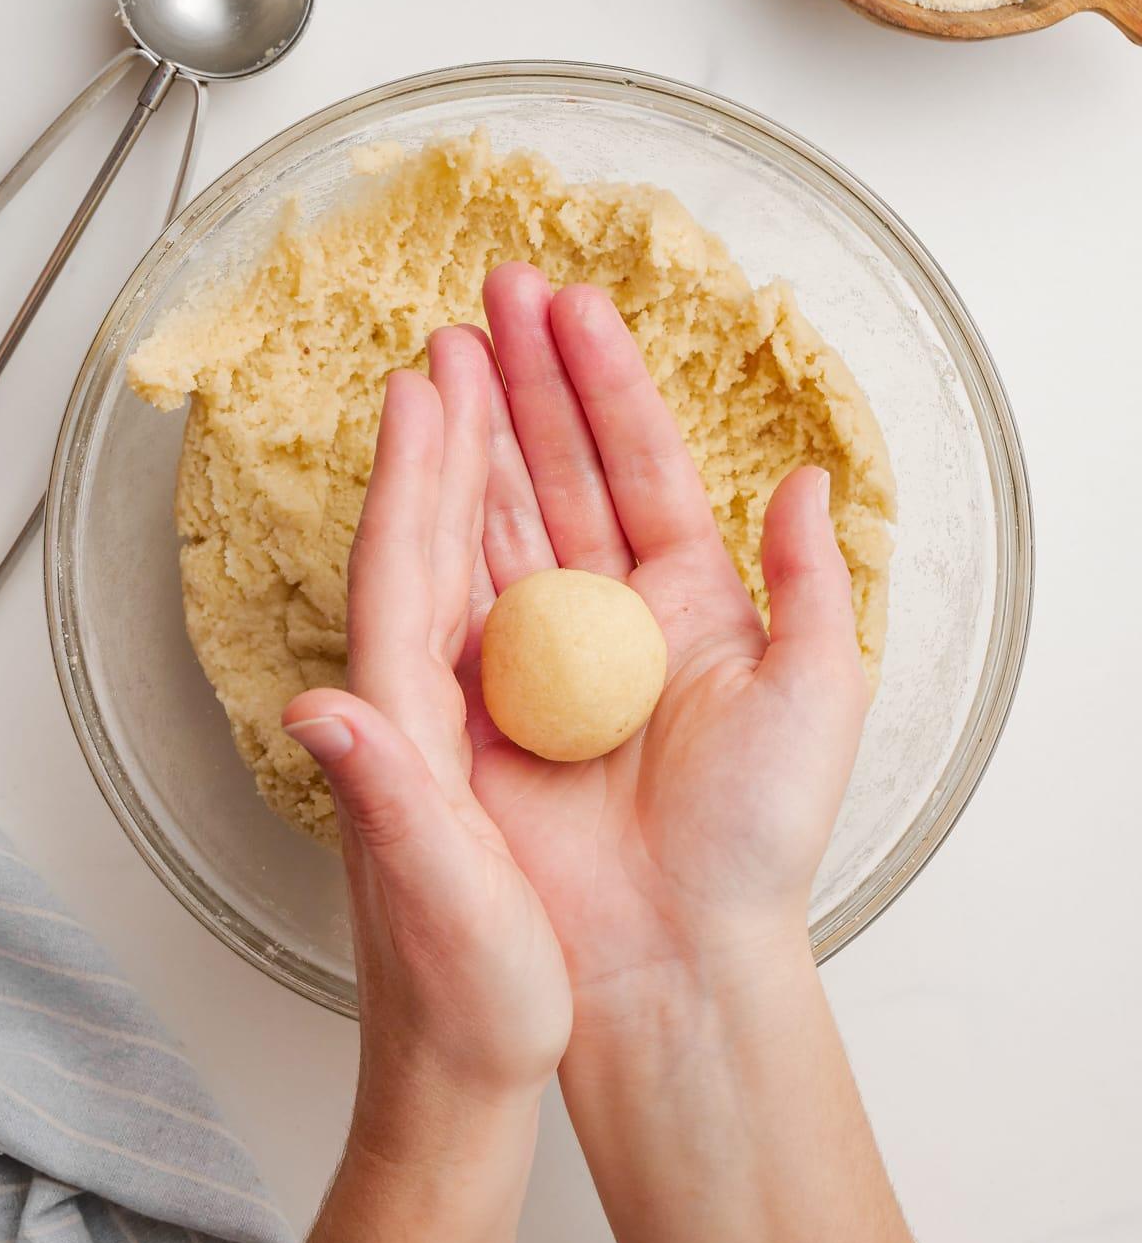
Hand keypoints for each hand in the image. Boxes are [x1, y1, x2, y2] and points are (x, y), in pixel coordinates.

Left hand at [283, 331, 571, 1138]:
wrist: (471, 1070)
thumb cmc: (468, 1001)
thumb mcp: (439, 913)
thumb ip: (385, 805)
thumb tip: (320, 707)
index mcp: (399, 729)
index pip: (401, 570)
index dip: (417, 469)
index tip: (432, 377)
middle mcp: (415, 706)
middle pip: (429, 540)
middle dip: (448, 432)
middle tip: (471, 330)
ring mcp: (455, 717)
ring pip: (466, 560)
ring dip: (480, 464)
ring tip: (498, 379)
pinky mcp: (492, 738)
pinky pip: (503, 607)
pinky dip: (514, 534)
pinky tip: (535, 499)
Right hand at [458, 264, 869, 1034]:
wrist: (673, 952)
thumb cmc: (755, 838)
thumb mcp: (816, 693)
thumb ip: (812, 580)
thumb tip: (806, 480)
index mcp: (692, 601)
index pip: (642, 461)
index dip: (608, 381)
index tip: (574, 306)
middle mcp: (610, 612)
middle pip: (564, 466)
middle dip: (529, 376)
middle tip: (497, 290)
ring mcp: (540, 649)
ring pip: (504, 509)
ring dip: (478, 424)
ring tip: (453, 340)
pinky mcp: (481, 695)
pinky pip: (458, 588)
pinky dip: (440, 514)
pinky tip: (426, 446)